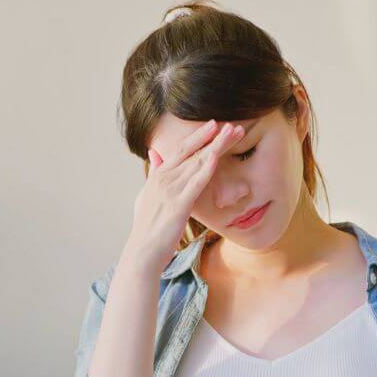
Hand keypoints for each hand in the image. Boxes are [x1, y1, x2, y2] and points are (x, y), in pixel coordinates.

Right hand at [121, 119, 245, 277]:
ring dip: (217, 146)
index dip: (200, 136)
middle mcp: (164, 178)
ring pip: (197, 162)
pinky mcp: (178, 205)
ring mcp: (171, 190)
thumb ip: (154, 173)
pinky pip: (195, 183)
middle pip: (192, 151)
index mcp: (159, 175)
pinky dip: (206, 169)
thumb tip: (155, 153)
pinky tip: (217, 157)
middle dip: (213, 136)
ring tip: (234, 134)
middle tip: (233, 125)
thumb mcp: (148, 195)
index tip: (216, 125)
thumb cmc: (147, 227)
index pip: (182, 149)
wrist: (142, 251)